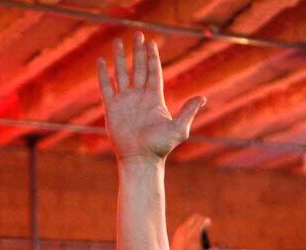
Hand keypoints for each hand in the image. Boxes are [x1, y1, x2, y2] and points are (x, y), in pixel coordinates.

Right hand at [98, 32, 205, 161]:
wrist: (141, 160)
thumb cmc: (161, 147)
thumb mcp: (179, 129)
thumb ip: (189, 111)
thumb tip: (203, 98)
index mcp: (154, 98)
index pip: (153, 72)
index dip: (152, 57)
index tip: (151, 42)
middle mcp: (139, 97)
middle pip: (138, 68)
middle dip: (138, 52)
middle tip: (137, 34)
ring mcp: (125, 101)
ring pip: (122, 74)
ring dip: (121, 58)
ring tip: (119, 42)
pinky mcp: (112, 108)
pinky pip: (107, 87)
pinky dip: (104, 74)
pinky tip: (102, 61)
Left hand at [170, 213, 213, 249]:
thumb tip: (216, 249)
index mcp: (194, 233)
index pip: (201, 220)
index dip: (207, 220)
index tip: (209, 223)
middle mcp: (187, 229)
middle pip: (195, 217)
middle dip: (201, 218)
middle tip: (204, 223)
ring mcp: (181, 229)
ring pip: (189, 219)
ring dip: (195, 221)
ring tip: (198, 228)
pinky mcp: (178, 231)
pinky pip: (185, 224)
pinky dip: (189, 225)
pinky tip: (191, 232)